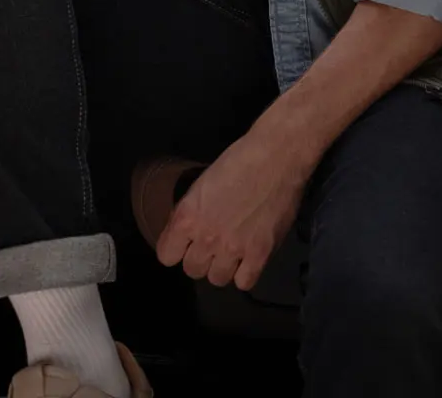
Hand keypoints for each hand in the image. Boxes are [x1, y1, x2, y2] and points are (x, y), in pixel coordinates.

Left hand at [155, 126, 312, 291]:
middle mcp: (206, 237)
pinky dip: (245, 273)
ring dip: (223, 267)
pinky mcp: (260, 254)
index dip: (175, 249)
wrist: (275, 158)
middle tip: (212, 244)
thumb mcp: (201, 184)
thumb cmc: (238, 161)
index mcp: (187, 217)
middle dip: (200, 258)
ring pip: (217, 279)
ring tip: (232, 251)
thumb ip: (190, 213)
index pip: (166, 256)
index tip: (185, 243)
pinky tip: (249, 258)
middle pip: (192, 270)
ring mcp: (233, 249)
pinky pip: (244, 283)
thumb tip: (184, 233)